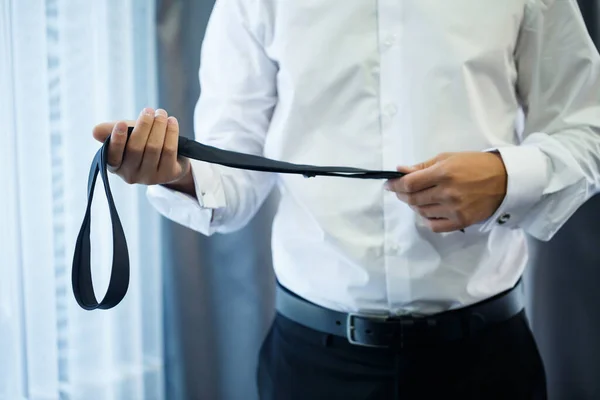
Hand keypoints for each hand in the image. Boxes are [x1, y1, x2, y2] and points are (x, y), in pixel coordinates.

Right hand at [92, 108, 189, 185]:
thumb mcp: (126, 136)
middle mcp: (131, 175)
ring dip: (158, 126)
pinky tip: (172, 122)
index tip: (122, 123)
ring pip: (153, 148)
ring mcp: (151, 177)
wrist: (171, 159)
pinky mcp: (169, 174)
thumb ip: (110, 131)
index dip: (117, 140)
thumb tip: (95, 131)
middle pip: (136, 148)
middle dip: (143, 126)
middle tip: (149, 110)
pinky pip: (169, 151)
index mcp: (116, 166)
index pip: (113, 155)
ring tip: (161, 113)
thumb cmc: (142, 143)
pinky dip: (171, 133)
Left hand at [386, 152, 506, 232]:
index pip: (409, 184)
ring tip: (418, 198)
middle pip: (413, 199)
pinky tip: (429, 211)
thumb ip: (423, 167)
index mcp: (443, 173)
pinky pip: (435, 226)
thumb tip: (400, 171)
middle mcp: (447, 192)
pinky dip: (427, 219)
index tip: (388, 184)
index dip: (394, 185)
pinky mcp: (461, 221)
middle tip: (400, 191)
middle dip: (401, 195)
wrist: (505, 179)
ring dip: (414, 206)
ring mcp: (454, 209)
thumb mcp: (448, 158)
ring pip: (422, 212)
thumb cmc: (475, 165)